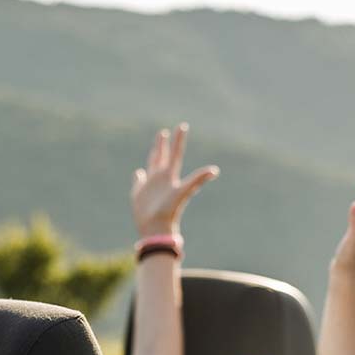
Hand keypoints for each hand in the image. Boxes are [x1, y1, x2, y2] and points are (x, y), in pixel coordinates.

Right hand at [130, 123, 218, 238]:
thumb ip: (198, 179)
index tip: (182, 126)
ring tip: (155, 147)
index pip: (176, 154)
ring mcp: (150, 186)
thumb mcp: (184, 192)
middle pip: (163, 157)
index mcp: (170, 176)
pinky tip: (139, 172)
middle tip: (165, 131)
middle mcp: (161, 179)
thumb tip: (215, 170)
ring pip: (152, 166)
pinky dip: (138, 176)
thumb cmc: (170, 211)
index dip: (178, 141)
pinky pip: (139, 181)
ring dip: (154, 155)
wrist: (156, 228)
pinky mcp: (139, 194)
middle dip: (164, 144)